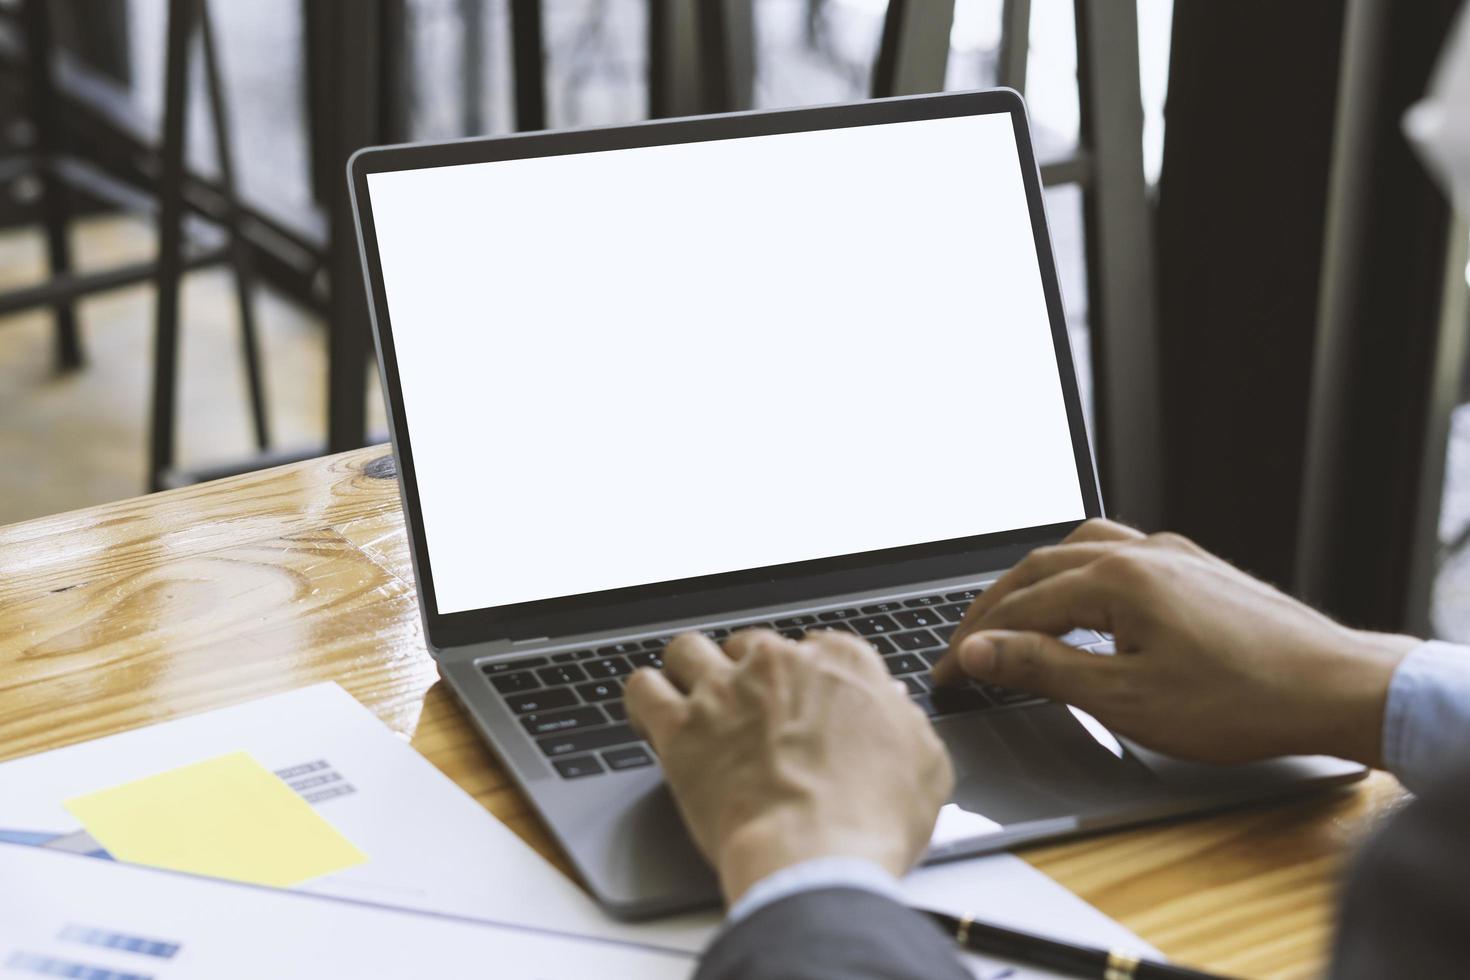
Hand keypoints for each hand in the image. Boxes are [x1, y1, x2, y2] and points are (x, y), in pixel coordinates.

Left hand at [625, 629, 952, 904]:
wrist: (814, 856)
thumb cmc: (872, 819)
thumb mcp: (924, 765)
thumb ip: (903, 722)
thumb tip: (893, 707)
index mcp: (841, 665)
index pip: (817, 646)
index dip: (807, 677)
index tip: (803, 702)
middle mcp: (779, 665)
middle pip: (750, 646)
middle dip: (748, 674)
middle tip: (750, 713)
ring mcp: (725, 692)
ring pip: (689, 650)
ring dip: (690, 671)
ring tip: (691, 700)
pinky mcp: (680, 728)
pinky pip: (643, 688)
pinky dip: (643, 700)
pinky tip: (649, 717)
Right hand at [931, 519, 1418, 765]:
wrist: (1335, 687)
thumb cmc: (1239, 699)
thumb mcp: (1124, 698)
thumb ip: (1042, 669)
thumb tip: (979, 652)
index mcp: (1116, 578)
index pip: (1018, 607)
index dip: (974, 643)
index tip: (946, 674)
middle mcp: (1142, 552)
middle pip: (1040, 568)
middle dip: (994, 606)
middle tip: (963, 645)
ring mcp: (1175, 556)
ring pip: (1080, 550)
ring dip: (1036, 580)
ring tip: (1012, 612)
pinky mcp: (1200, 571)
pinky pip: (1121, 555)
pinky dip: (1082, 575)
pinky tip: (1087, 601)